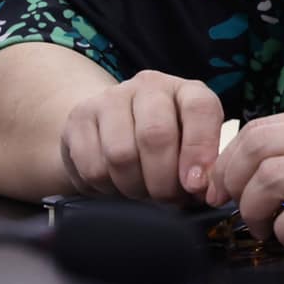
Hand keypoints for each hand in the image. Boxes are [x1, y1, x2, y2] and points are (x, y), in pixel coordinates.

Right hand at [59, 70, 222, 203]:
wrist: (111, 129)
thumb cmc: (163, 148)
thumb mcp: (190, 152)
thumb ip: (203, 169)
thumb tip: (204, 190)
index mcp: (184, 91)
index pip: (200, 108)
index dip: (200, 151)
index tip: (195, 186)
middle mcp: (148, 85)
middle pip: (155, 135)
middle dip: (163, 181)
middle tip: (166, 198)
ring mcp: (109, 98)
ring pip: (121, 155)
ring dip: (133, 187)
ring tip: (140, 190)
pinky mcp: (79, 118)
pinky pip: (93, 167)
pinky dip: (106, 188)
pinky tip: (114, 183)